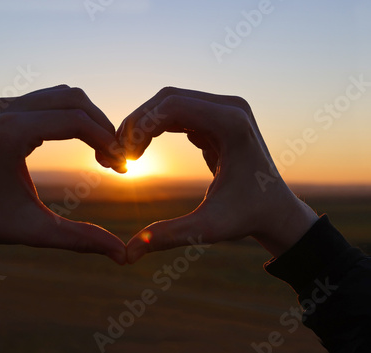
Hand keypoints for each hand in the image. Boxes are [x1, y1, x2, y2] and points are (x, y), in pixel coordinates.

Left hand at [0, 85, 127, 266]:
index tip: (122, 164)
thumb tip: (123, 255)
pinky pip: (47, 101)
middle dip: (102, 125)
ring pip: (62, 96)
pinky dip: (70, 117)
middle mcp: (5, 110)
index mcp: (11, 133)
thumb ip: (81, 239)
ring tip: (101, 151)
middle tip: (115, 158)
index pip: (75, 120)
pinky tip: (81, 142)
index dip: (106, 139)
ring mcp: (1, 105)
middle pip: (73, 99)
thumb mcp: (36, 231)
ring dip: (88, 119)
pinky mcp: (1, 108)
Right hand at [118, 87, 318, 262]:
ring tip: (127, 154)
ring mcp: (225, 109)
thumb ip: (168, 236)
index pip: (172, 106)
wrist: (276, 211)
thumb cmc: (248, 218)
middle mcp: (230, 108)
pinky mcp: (218, 117)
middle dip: (136, 124)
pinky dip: (155, 127)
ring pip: (170, 103)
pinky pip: (178, 113)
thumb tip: (128, 255)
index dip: (140, 127)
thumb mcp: (208, 228)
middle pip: (168, 99)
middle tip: (117, 154)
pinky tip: (142, 150)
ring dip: (143, 124)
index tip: (124, 156)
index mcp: (232, 124)